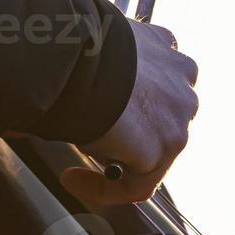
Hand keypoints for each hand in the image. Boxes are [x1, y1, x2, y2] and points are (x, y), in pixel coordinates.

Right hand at [62, 20, 199, 204]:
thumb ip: (92, 67)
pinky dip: (103, 189)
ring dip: (116, 162)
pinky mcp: (168, 144)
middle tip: (88, 142)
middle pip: (161, 119)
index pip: (158, 82)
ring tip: (74, 164)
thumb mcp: (89, 47)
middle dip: (128, 135)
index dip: (129, 104)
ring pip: (152, 154)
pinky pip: (138, 183)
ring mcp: (180, 114)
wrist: (75, 54)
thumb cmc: (70, 45)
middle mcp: (181, 77)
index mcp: (163, 45)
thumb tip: (53, 83)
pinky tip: (71, 178)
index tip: (99, 114)